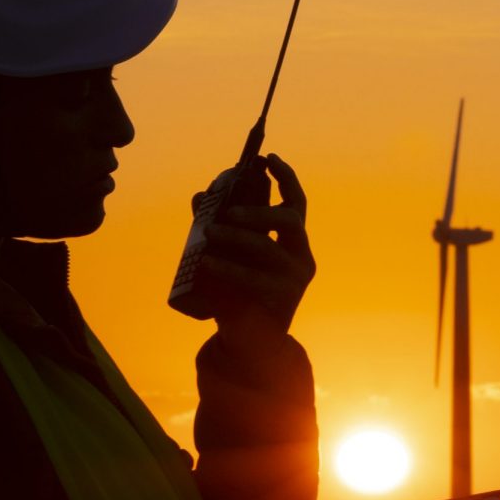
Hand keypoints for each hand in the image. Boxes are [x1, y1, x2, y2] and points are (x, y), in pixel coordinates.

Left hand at [197, 154, 314, 352]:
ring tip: (209, 233)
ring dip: (236, 237)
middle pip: (290, 220)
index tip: (268, 157)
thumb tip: (199, 197)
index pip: (296, 203)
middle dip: (260, 210)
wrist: (252, 342)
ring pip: (268, 248)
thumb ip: (219, 228)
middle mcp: (301, 257)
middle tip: (230, 211)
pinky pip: (253, 277)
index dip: (286, 178)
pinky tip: (207, 262)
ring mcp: (294, 279)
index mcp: (293, 242)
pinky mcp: (282, 300)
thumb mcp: (232, 256)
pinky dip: (227, 267)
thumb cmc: (242, 293)